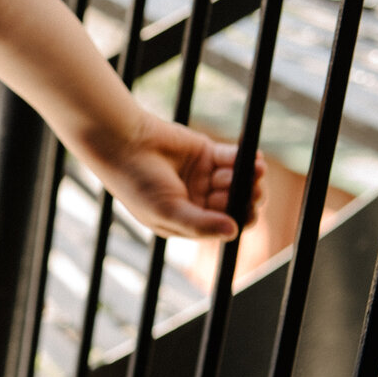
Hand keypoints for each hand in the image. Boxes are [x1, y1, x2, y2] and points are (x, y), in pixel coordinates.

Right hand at [89, 110, 265, 241]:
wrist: (123, 143)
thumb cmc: (136, 182)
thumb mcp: (167, 211)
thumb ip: (201, 224)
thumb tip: (233, 233)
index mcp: (185, 220)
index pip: (221, 225)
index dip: (239, 219)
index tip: (247, 212)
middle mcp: (196, 201)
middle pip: (234, 203)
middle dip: (247, 197)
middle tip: (255, 190)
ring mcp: (203, 177)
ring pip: (237, 181)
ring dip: (247, 178)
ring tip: (252, 171)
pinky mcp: (207, 154)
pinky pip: (234, 158)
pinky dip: (246, 159)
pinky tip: (253, 159)